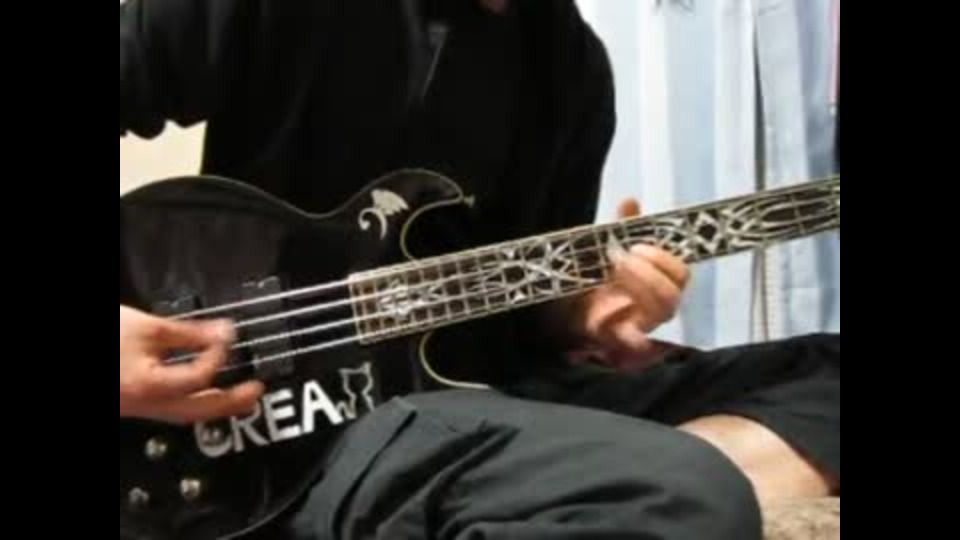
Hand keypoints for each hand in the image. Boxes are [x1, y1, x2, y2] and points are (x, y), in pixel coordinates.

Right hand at [120, 306, 263, 423]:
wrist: (54, 352)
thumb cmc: (106, 339)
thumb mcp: (149, 327)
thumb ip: (190, 332)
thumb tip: (224, 331)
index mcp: (152, 386)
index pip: (201, 376)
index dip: (219, 355)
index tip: (227, 336)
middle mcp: (148, 405)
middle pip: (200, 410)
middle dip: (232, 401)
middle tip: (257, 390)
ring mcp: (141, 408)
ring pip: (186, 414)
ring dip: (215, 405)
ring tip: (238, 396)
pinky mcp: (136, 404)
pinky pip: (173, 408)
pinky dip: (194, 401)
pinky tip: (201, 393)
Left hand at [568, 199, 690, 369]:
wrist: (570, 306)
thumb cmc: (598, 276)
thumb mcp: (608, 248)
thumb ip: (622, 227)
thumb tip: (630, 200)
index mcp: (660, 280)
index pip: (680, 272)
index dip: (663, 258)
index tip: (635, 245)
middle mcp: (659, 303)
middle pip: (675, 291)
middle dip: (650, 270)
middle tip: (622, 257)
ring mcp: (645, 322)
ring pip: (664, 310)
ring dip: (642, 286)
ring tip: (615, 271)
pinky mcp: (624, 337)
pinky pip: (639, 342)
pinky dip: (637, 338)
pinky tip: (622, 322)